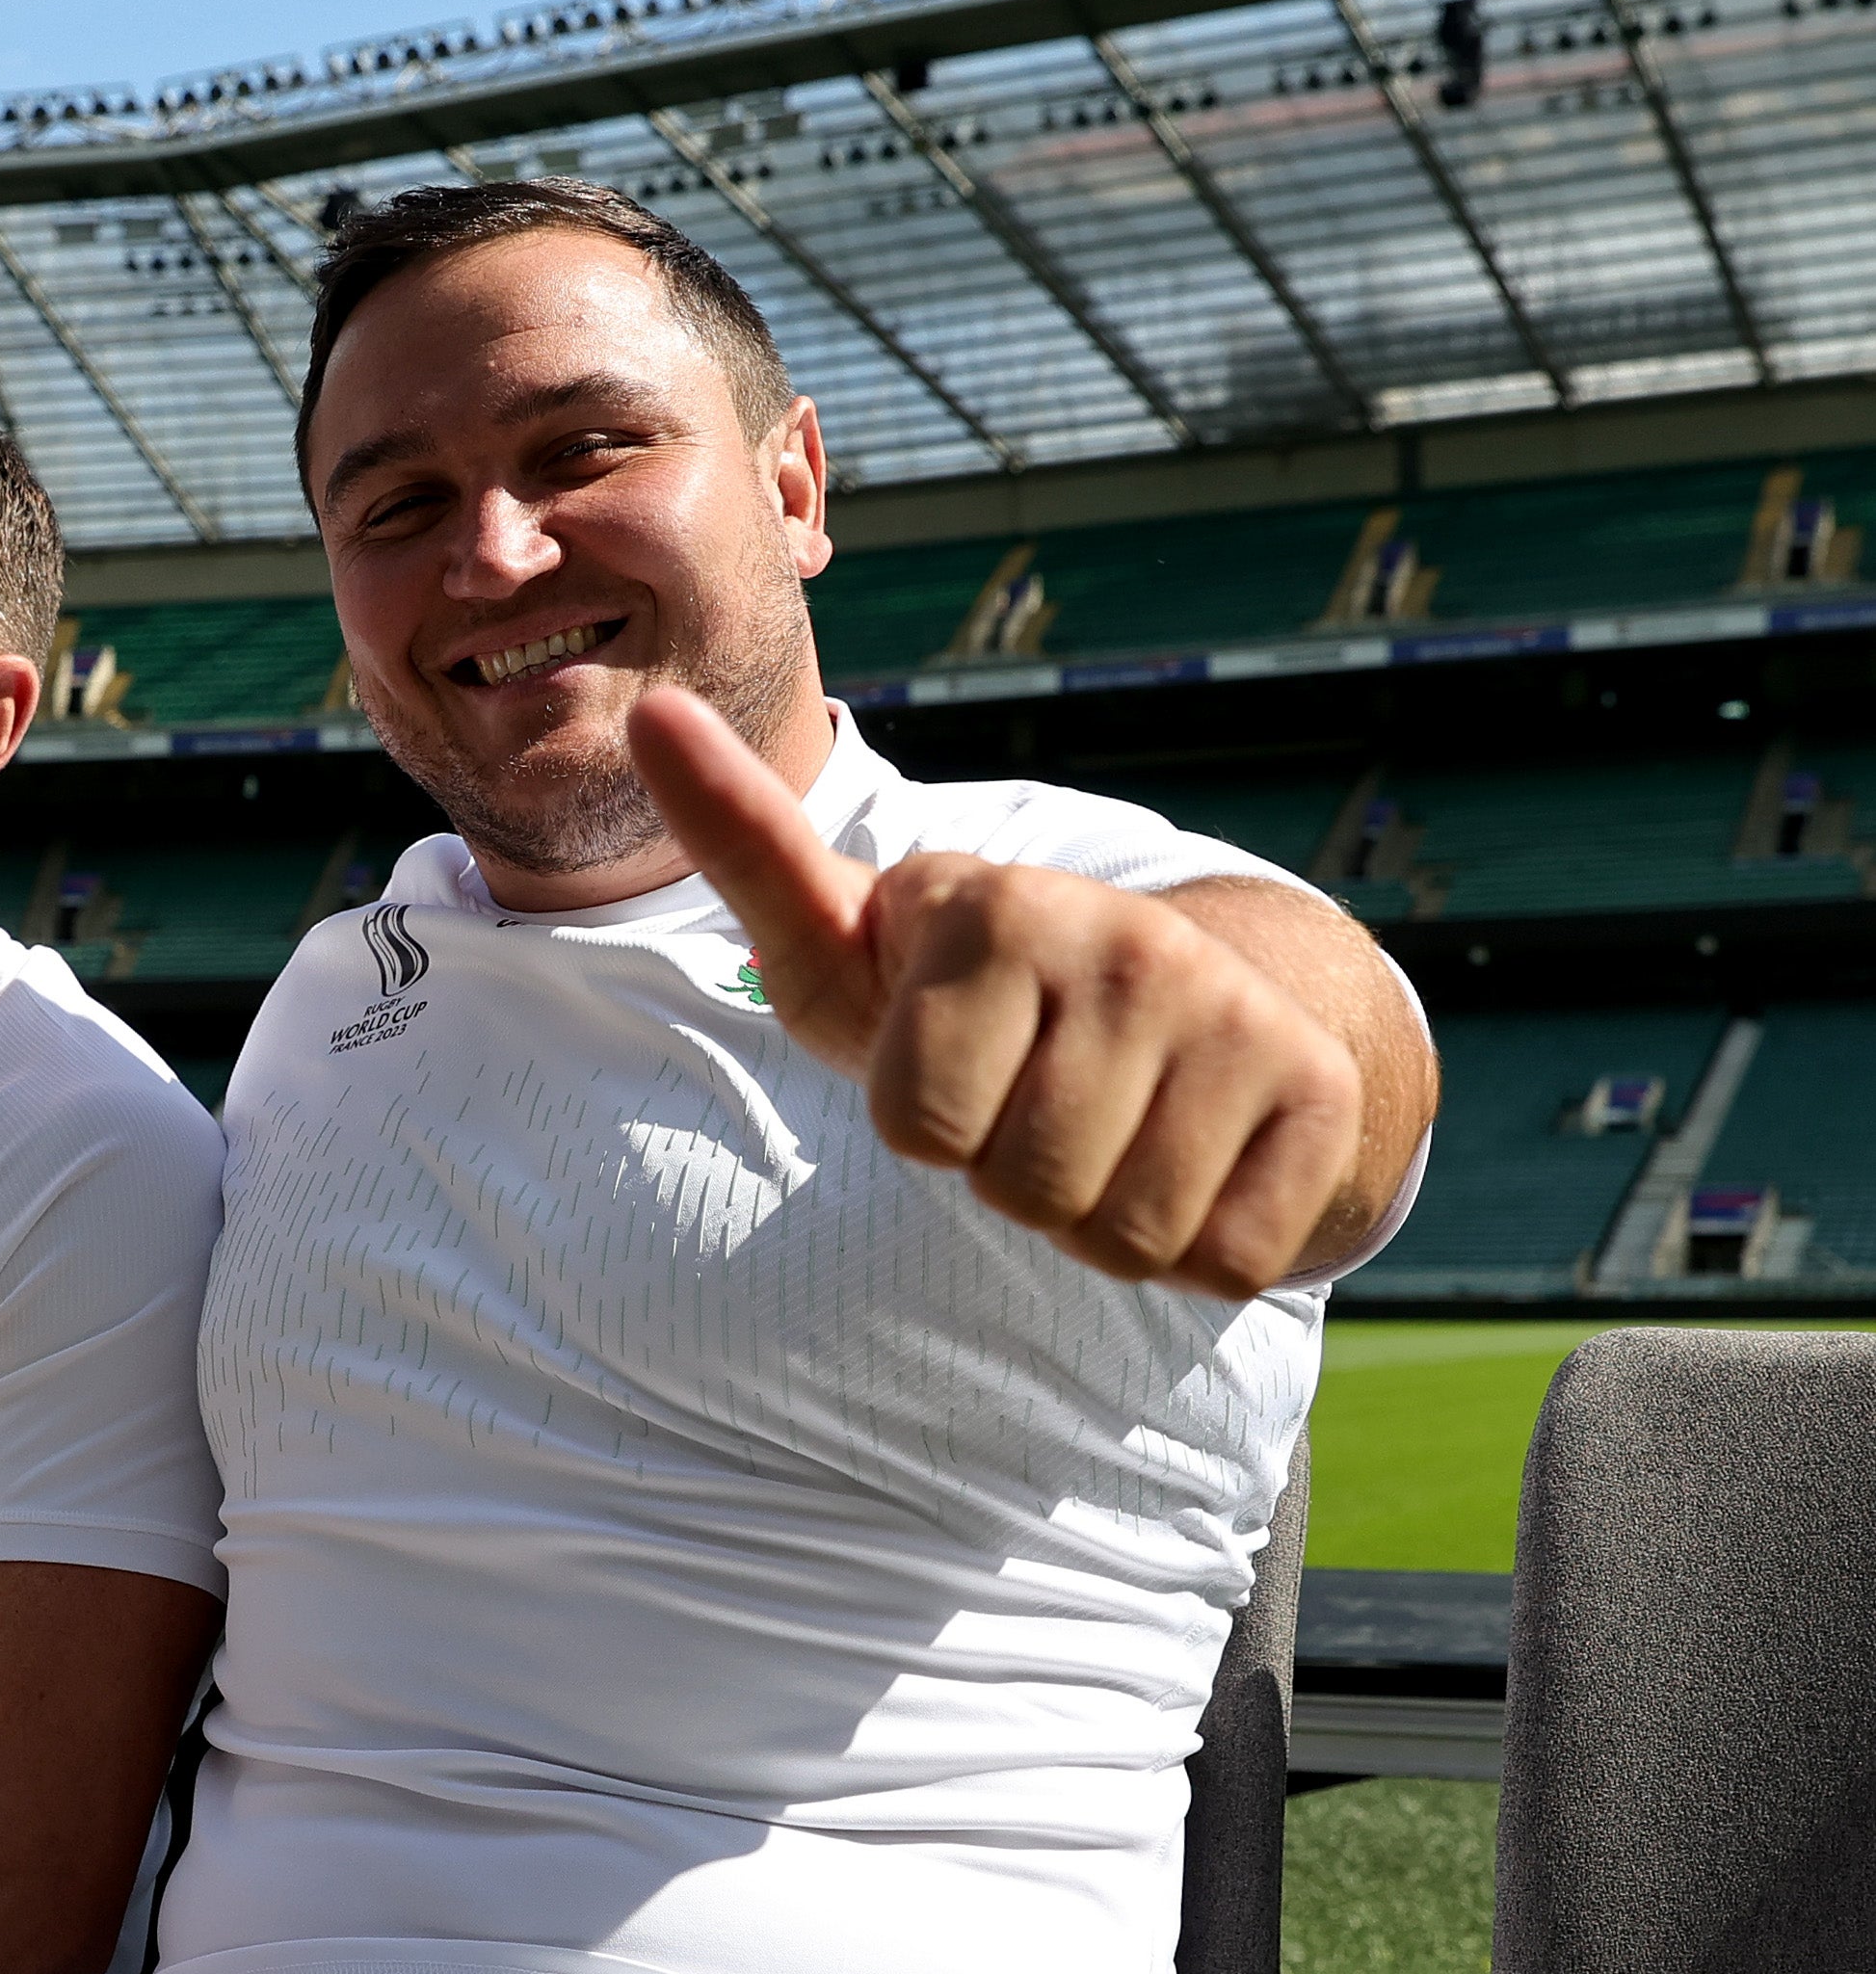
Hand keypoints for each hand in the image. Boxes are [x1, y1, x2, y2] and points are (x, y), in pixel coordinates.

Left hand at [628, 688, 1363, 1297]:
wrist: (1207, 993)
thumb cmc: (975, 991)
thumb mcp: (849, 933)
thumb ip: (746, 843)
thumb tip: (651, 713)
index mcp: (998, 905)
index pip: (915, 1128)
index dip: (924, 1122)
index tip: (955, 1055)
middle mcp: (1131, 944)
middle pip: (1017, 1189)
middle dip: (1011, 1176)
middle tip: (1038, 1101)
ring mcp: (1239, 1018)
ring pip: (1119, 1236)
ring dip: (1098, 1217)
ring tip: (1109, 1129)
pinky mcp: (1323, 1095)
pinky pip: (1222, 1260)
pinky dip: (1195, 1244)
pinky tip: (1193, 1160)